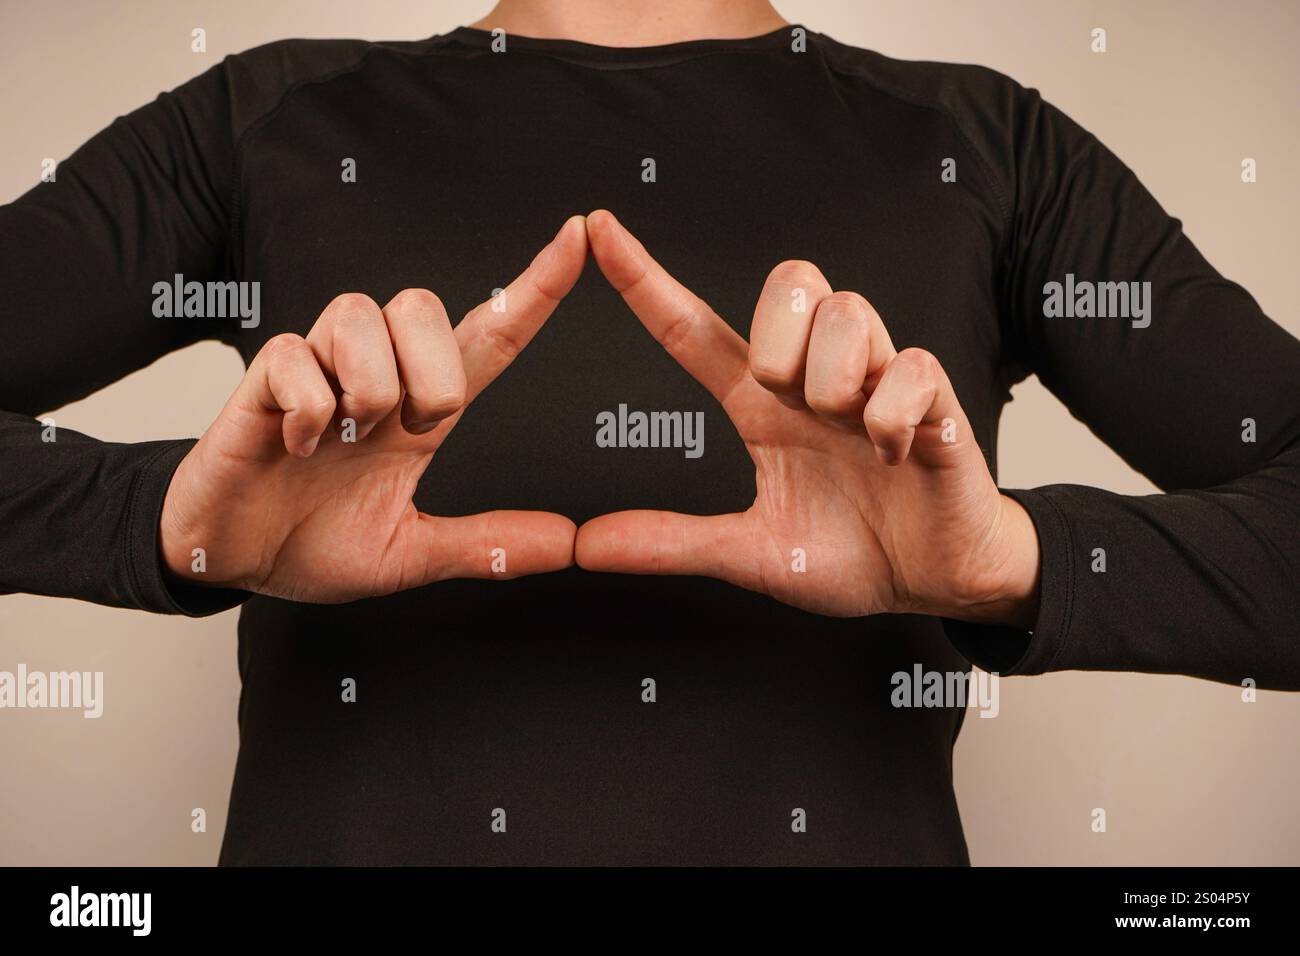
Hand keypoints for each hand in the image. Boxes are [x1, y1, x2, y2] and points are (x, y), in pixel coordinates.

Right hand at [159, 216, 586, 602]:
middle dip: (431, 373)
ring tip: (342, 439)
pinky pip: (297, 356)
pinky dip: (308, 412)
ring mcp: (317, 371)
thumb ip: (485, 545)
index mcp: (420, 413)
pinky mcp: (262, 381)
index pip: (490, 335)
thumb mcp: (410, 554)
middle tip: (404, 432)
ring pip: (362, 314)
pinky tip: (296, 447)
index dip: (536, 287)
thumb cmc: (311, 543)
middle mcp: (375, 376)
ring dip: (367, 388)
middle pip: (422, 302)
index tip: (578, 235)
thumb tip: (567, 543)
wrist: (231, 559)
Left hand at [575, 210, 1040, 625]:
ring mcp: (879, 381)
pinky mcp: (936, 400)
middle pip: (789, 279)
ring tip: (850, 434)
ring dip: (833, 380)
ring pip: (846, 311)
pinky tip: (892, 455)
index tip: (599, 229)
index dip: (645, 279)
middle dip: (777, 335)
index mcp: (763, 408)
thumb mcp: (750, 553)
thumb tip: (588, 547)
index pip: (693, 328)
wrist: (933, 581)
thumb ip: (673, 542)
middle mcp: (817, 379)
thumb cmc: (852, 552)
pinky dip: (890, 416)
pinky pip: (910, 367)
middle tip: (788, 401)